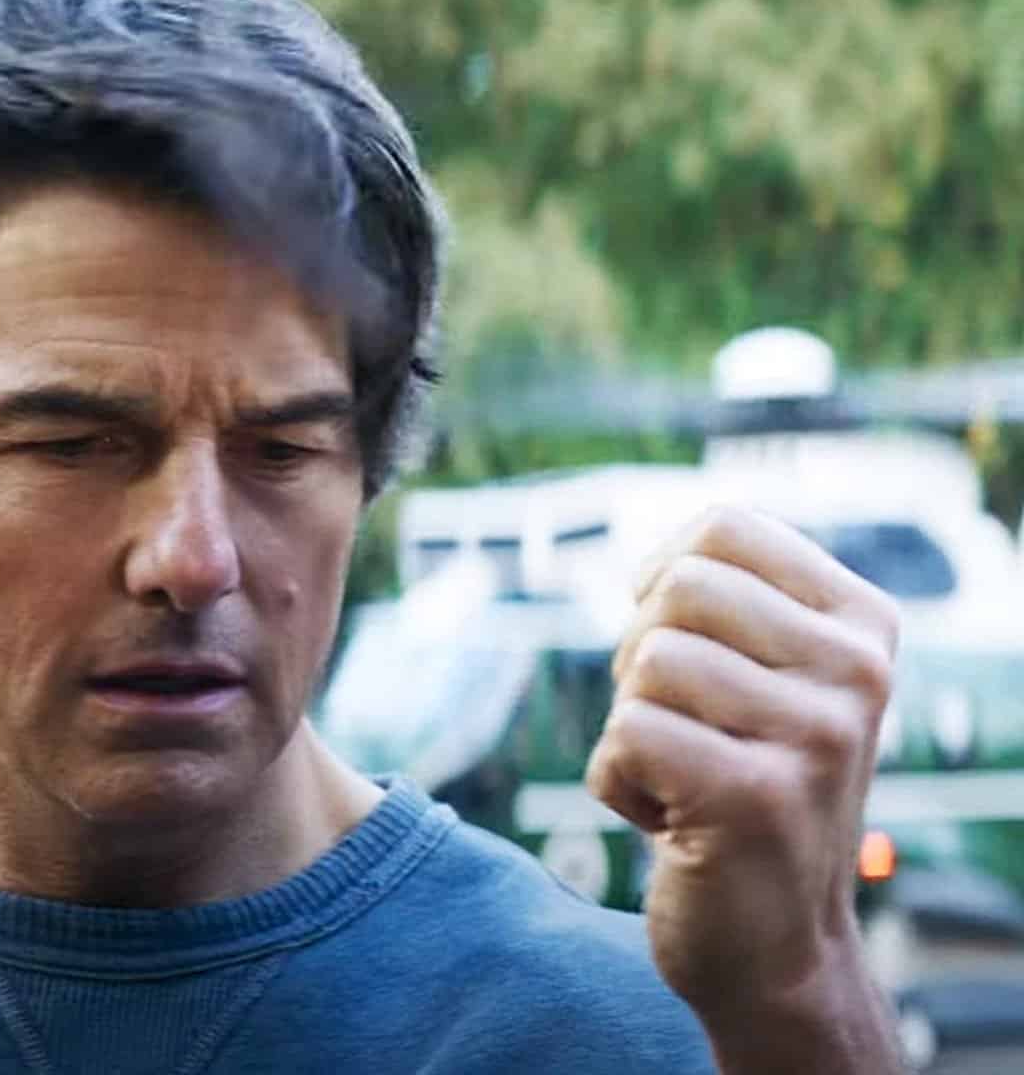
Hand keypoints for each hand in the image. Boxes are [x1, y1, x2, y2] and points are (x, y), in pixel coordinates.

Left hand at [585, 506, 900, 1071]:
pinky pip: (623, 735)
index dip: (661, 583)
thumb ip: (732, 605)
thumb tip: (661, 551)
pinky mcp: (754, 797)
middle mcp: (857, 674)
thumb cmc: (745, 794)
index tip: (684, 653)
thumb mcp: (767, 684)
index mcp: (863, 627)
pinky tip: (673, 824)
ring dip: (630, 726)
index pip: (724, 528)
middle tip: (680, 729)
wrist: (775, 951)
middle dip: (640, 657)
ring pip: (646, 662)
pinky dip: (616, 784)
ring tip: (684, 778)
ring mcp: (815, 737)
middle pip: (676, 587)